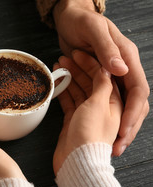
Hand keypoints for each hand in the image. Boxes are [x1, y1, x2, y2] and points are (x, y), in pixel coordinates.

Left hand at [53, 0, 149, 155]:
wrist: (68, 18)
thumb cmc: (81, 21)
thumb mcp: (94, 30)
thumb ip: (107, 49)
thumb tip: (121, 71)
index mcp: (127, 58)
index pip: (138, 90)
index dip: (134, 113)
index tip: (125, 131)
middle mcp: (121, 70)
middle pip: (132, 103)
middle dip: (127, 126)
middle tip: (116, 147)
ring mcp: (109, 76)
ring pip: (117, 105)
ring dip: (112, 124)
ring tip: (105, 144)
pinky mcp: (95, 80)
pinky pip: (98, 100)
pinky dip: (94, 112)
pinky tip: (86, 127)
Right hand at [53, 50, 123, 174]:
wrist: (76, 161)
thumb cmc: (90, 134)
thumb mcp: (99, 105)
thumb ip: (103, 85)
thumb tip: (107, 69)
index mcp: (115, 103)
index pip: (106, 77)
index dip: (93, 63)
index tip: (80, 53)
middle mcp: (103, 107)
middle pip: (92, 82)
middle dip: (80, 69)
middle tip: (65, 56)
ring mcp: (87, 114)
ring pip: (80, 90)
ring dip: (70, 78)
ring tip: (58, 65)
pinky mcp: (73, 120)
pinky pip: (70, 101)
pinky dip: (63, 91)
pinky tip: (56, 82)